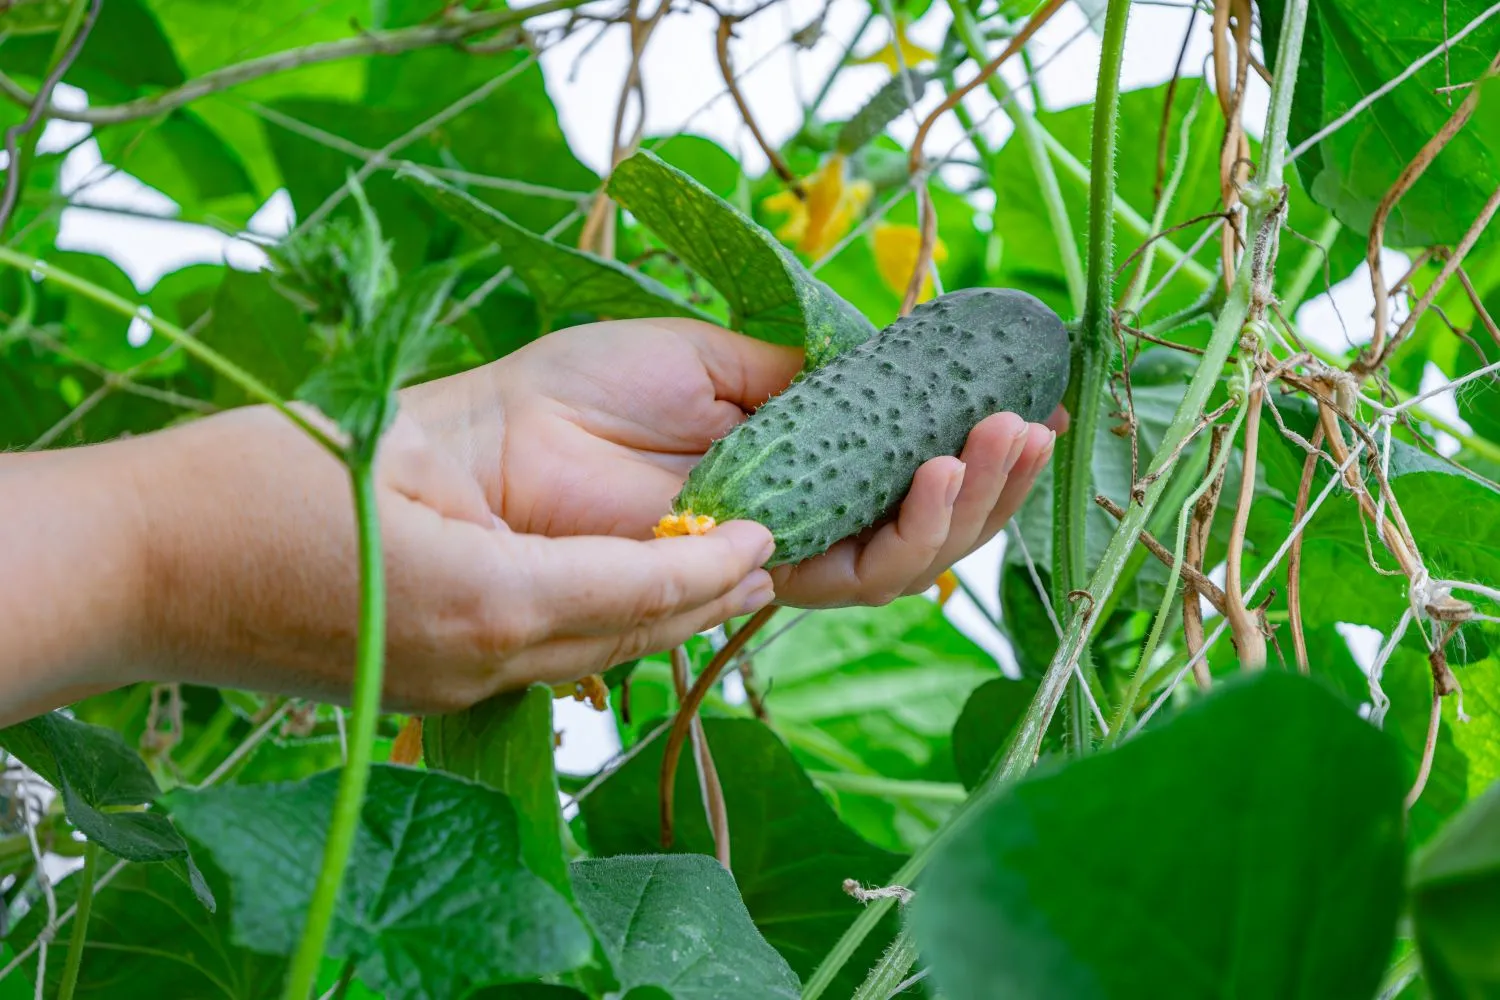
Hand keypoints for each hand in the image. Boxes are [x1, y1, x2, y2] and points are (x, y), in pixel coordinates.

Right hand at [0, 406, 772, 719]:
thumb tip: (618, 501)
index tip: (763, 542)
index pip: (637, 595)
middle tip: (765, 562)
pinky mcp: (426, 690)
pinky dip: (593, 629)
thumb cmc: (254, 482)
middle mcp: (477, 663)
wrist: (142, 564)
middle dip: (700, 603)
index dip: (709, 571)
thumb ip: (509, 483)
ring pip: (588, 659)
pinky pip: (541, 663)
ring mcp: (448, 690)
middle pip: (626, 639)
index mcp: (478, 600)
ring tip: (715, 577)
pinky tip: (615, 594)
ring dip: (653, 620)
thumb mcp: (393, 445)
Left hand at [403, 318, 1063, 608]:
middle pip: (917, 518)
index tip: (1029, 394)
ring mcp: (775, 555)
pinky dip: (904, 533)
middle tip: (1032, 422)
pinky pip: (849, 577)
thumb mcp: (708, 358)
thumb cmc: (579, 392)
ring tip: (1001, 442)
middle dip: (989, 475)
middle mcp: (792, 515)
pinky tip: (935, 474)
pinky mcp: (751, 587)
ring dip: (966, 503)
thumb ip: (805, 372)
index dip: (969, 437)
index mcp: (788, 458)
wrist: (495, 441)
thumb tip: (891, 368)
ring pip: (900, 557)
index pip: (899, 462)